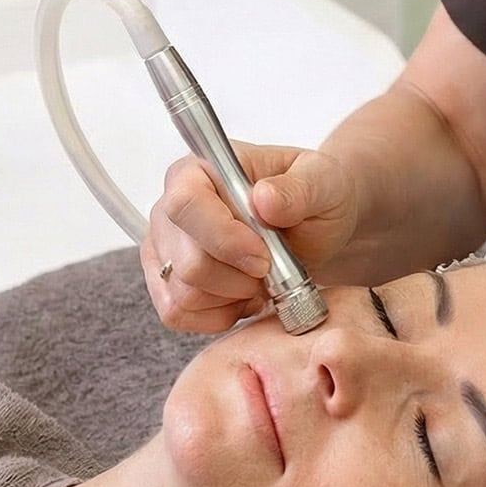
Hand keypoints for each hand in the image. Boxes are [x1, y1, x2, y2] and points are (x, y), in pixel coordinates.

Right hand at [140, 142, 357, 332]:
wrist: (315, 224)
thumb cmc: (313, 195)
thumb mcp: (321, 182)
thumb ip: (297, 189)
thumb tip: (264, 198)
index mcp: (200, 170)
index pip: (186, 205)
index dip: (224, 240)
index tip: (264, 258)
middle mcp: (171, 208)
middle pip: (187, 261)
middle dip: (239, 278)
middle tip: (273, 269)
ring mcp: (164, 248)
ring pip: (184, 295)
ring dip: (233, 298)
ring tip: (263, 280)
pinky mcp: (167, 283)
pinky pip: (178, 314)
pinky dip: (219, 316)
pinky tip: (245, 296)